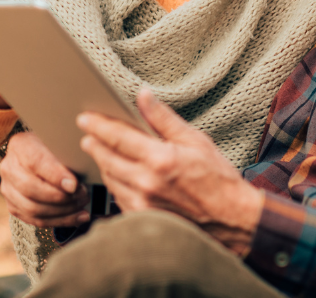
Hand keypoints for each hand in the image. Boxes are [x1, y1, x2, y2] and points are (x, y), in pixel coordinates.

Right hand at [0, 131, 89, 227]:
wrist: (31, 152)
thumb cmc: (50, 143)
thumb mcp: (57, 139)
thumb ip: (66, 152)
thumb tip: (85, 167)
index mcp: (19, 146)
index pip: (35, 162)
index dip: (55, 175)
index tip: (75, 185)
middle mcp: (9, 169)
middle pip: (31, 189)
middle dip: (61, 197)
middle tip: (83, 194)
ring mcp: (8, 190)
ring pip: (33, 209)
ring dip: (62, 211)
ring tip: (83, 205)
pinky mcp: (14, 207)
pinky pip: (36, 220)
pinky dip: (60, 221)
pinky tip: (79, 217)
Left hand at [78, 89, 263, 254]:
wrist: (231, 218)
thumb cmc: (218, 178)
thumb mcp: (195, 140)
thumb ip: (163, 118)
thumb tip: (143, 95)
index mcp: (160, 159)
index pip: (117, 137)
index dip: (98, 125)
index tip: (84, 118)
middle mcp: (147, 183)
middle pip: (106, 159)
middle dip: (94, 144)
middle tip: (87, 133)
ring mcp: (143, 204)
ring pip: (110, 179)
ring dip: (103, 163)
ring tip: (101, 151)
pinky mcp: (143, 218)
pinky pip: (118, 197)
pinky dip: (115, 183)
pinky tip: (118, 175)